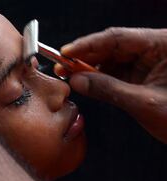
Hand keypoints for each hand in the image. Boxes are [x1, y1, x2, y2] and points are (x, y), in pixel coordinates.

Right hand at [55, 28, 166, 142]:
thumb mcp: (143, 103)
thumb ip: (108, 90)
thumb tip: (77, 80)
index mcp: (163, 45)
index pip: (118, 38)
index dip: (88, 45)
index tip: (66, 52)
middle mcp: (155, 49)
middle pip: (113, 46)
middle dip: (85, 56)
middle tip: (61, 66)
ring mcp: (149, 62)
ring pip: (113, 58)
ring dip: (90, 67)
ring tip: (68, 75)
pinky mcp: (144, 75)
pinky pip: (117, 71)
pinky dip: (100, 77)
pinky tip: (85, 81)